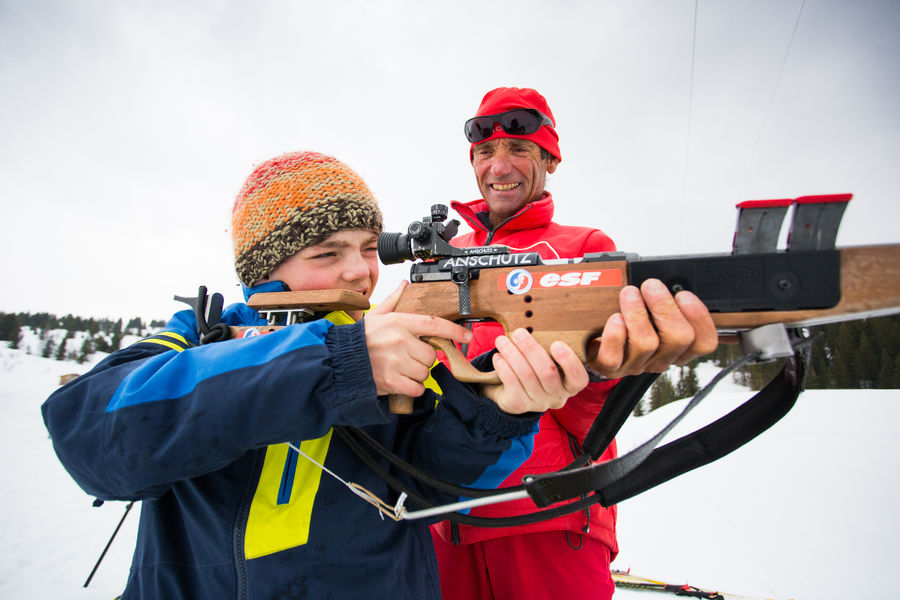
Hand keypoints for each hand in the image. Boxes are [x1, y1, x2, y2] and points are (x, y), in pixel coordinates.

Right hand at [364, 282, 472, 396]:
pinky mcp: (391, 381)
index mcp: (398, 322)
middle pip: (431, 355)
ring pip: (424, 372)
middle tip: (409, 358)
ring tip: (401, 369)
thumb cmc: (360, 339)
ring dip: (417, 374)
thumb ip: (394, 300)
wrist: (338, 360)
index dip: (454, 331)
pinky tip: (401, 382)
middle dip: (424, 359)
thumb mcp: (376, 315)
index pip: (434, 324)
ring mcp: (395, 362)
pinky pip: (416, 388)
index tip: (467, 336)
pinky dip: (412, 388)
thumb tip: (405, 285)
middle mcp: (399, 340)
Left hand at [480, 328, 588, 414]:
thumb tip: (547, 323)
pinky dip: (503, 367)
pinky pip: (512, 383)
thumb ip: (551, 348)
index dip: (569, 361)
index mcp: (570, 384)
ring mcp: (538, 402)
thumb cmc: (533, 368)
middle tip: (518, 333)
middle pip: (548, 372)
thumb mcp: (547, 360)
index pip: (578, 377)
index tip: (556, 343)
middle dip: (531, 349)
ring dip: (512, 354)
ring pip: (526, 375)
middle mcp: (557, 396)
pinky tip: (498, 357)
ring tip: (501, 341)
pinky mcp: (519, 405)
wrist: (510, 392)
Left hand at [587, 278, 717, 377]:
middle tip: (651, 286)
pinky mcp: (611, 367)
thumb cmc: (629, 321)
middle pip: (679, 338)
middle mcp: (661, 358)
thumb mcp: (653, 309)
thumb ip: (666, 299)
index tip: (684, 294)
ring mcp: (637, 365)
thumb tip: (669, 279)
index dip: (700, 317)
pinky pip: (615, 356)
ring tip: (629, 293)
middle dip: (665, 307)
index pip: (704, 341)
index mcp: (679, 347)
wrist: (597, 341)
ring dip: (637, 313)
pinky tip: (614, 318)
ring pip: (647, 344)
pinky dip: (615, 335)